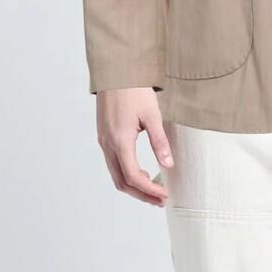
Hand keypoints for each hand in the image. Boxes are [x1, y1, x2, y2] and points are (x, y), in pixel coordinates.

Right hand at [95, 87, 172, 205]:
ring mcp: (103, 141)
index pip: (134, 176)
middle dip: (141, 194)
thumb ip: (159, 142)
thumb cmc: (134, 90)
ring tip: (154, 189)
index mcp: (119, 140)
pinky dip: (127, 174)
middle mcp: (107, 144)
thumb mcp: (152, 115)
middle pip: (122, 182)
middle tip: (161, 200)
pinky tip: (143, 171)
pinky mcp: (104, 137)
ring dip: (134, 186)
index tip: (165, 195)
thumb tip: (168, 165)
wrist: (115, 71)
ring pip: (116, 174)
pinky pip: (113, 164)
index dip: (150, 190)